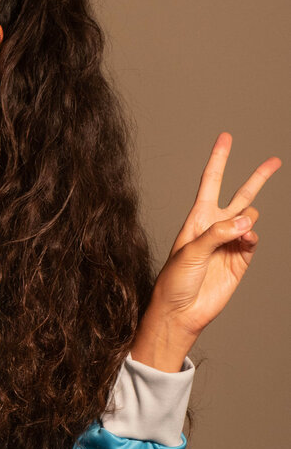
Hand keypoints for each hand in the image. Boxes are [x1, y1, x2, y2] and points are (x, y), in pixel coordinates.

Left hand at [131, 132, 281, 370]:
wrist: (181, 311)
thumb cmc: (175, 280)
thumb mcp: (190, 252)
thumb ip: (218, 233)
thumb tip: (248, 220)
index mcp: (197, 218)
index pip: (211, 181)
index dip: (219, 158)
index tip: (226, 137)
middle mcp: (215, 227)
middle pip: (241, 195)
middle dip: (257, 178)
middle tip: (275, 161)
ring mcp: (230, 243)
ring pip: (250, 218)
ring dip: (248, 221)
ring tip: (237, 234)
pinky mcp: (240, 260)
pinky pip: (254, 240)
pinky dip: (252, 238)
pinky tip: (245, 242)